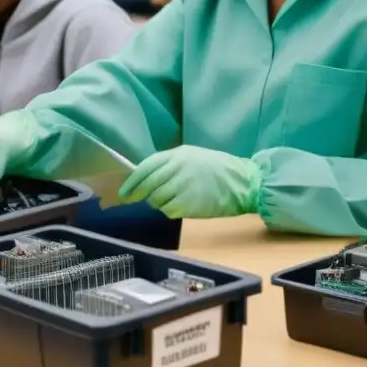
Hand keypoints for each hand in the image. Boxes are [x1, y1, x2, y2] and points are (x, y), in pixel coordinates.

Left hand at [118, 145, 260, 218]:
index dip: (132, 180)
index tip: (124, 191)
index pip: (146, 167)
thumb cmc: (217, 168)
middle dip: (138, 194)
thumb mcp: (192, 156)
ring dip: (158, 202)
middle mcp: (177, 169)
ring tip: (170, 200)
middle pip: (148, 184)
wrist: (241, 182)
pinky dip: (169, 210)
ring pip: (156, 199)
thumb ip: (171, 164)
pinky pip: (168, 210)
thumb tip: (148, 176)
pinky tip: (180, 206)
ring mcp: (181, 187)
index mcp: (177, 155)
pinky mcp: (187, 204)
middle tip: (134, 199)